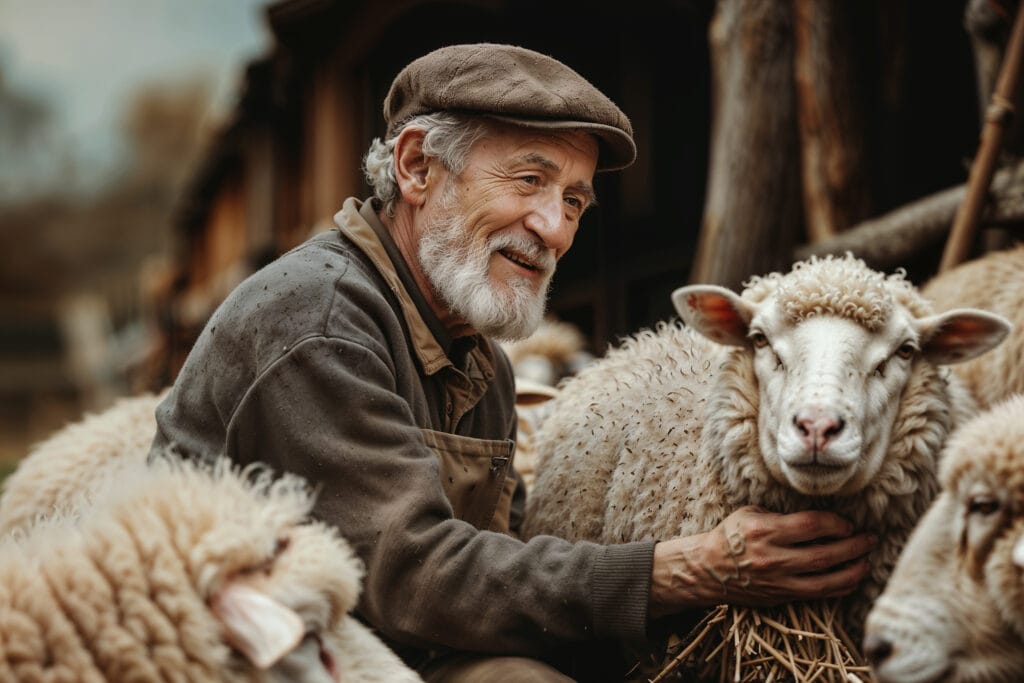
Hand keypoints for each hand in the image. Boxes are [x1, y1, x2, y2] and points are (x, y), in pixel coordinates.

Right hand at [648, 506, 875, 617]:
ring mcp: (779, 581)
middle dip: (855, 546)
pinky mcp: (781, 596)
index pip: (811, 526)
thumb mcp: (750, 514)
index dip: (836, 524)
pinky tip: (852, 578)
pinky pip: (819, 594)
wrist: (708, 569)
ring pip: (827, 580)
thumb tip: (816, 519)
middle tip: (870, 539)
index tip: (847, 523)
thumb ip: (782, 517)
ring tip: (867, 560)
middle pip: (826, 554)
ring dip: (854, 570)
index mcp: (764, 530)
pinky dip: (840, 587)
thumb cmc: (730, 536)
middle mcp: (773, 557)